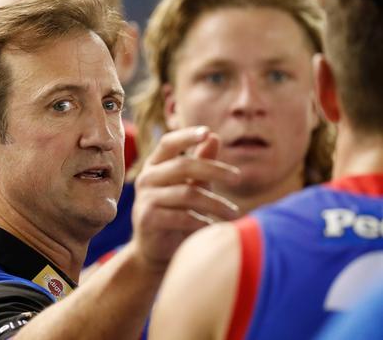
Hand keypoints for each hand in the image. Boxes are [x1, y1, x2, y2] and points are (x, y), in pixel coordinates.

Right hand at [130, 126, 239, 271]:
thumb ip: (200, 163)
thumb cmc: (176, 214)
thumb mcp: (189, 186)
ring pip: (187, 193)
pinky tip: (213, 227)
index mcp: (155, 165)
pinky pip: (182, 216)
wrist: (156, 251)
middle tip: (237, 178)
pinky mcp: (148, 219)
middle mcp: (147, 178)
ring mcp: (145, 199)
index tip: (207, 132)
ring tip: (234, 213)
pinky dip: (202, 222)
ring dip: (215, 203)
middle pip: (182, 166)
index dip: (186, 136)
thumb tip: (214, 136)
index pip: (168, 143)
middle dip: (214, 170)